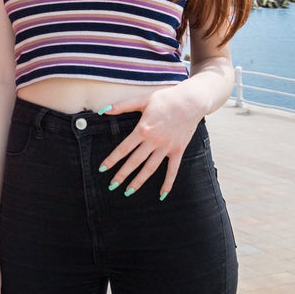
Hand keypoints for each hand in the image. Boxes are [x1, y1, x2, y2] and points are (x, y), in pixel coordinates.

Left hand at [99, 85, 202, 199]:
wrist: (191, 101)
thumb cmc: (166, 98)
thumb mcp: (142, 100)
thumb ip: (122, 106)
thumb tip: (103, 110)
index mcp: (143, 129)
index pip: (124, 149)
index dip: (112, 159)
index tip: (103, 169)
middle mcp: (154, 141)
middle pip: (135, 162)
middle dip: (122, 175)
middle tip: (112, 185)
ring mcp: (167, 147)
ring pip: (150, 169)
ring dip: (139, 181)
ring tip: (128, 191)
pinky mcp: (178, 150)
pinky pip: (172, 170)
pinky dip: (168, 183)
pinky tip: (162, 194)